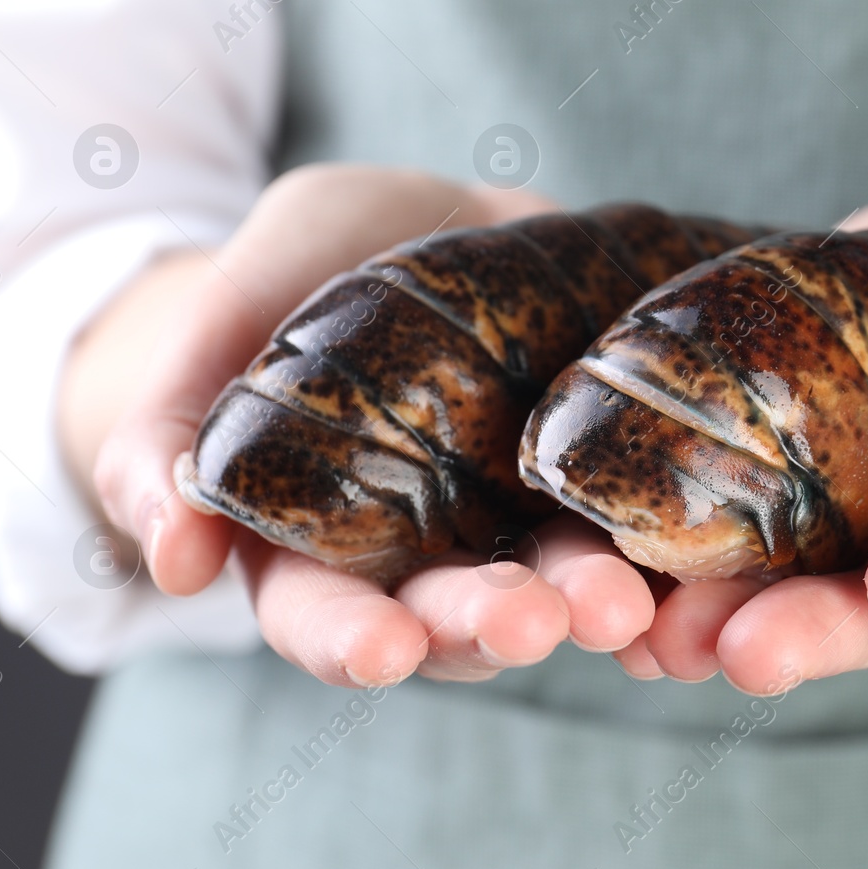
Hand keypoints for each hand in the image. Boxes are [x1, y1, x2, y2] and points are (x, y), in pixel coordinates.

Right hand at [76, 166, 655, 686]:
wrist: (430, 218)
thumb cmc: (305, 262)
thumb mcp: (235, 299)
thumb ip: (174, 417)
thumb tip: (170, 557)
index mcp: (319, 535)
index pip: (321, 613)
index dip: (349, 638)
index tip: (384, 649)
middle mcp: (427, 552)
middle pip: (451, 615)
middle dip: (485, 623)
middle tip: (528, 622)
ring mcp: (521, 523)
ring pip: (553, 586)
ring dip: (585, 603)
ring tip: (621, 600)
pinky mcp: (599, 482)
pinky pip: (638, 529)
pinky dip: (665, 557)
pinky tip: (698, 567)